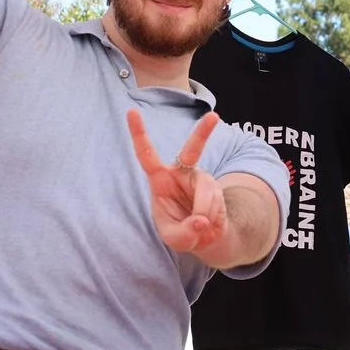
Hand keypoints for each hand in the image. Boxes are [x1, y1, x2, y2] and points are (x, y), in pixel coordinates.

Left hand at [129, 110, 230, 258]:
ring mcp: (201, 178)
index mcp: (160, 179)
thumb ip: (184, 232)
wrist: (203, 237)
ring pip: (207, 190)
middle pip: (193, 149)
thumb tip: (201, 220)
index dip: (139, 133)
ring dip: (203, 211)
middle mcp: (182, 173)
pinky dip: (211, 216)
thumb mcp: (174, 238)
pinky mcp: (217, 187)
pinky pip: (216, 200)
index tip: (132, 111)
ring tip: (200, 224)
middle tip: (214, 117)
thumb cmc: (180, 231)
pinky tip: (208, 221)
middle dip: (203, 132)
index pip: (146, 154)